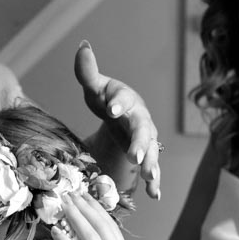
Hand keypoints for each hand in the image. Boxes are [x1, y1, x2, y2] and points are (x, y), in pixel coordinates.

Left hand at [74, 41, 161, 198]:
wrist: (120, 116)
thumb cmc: (106, 100)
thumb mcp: (95, 87)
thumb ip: (87, 71)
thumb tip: (83, 45)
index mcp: (126, 100)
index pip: (124, 99)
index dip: (118, 103)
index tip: (110, 108)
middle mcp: (141, 119)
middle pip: (143, 129)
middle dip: (140, 143)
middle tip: (134, 156)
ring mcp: (146, 139)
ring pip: (152, 151)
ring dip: (151, 164)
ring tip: (148, 176)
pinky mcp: (146, 156)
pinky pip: (153, 169)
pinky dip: (155, 181)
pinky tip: (155, 194)